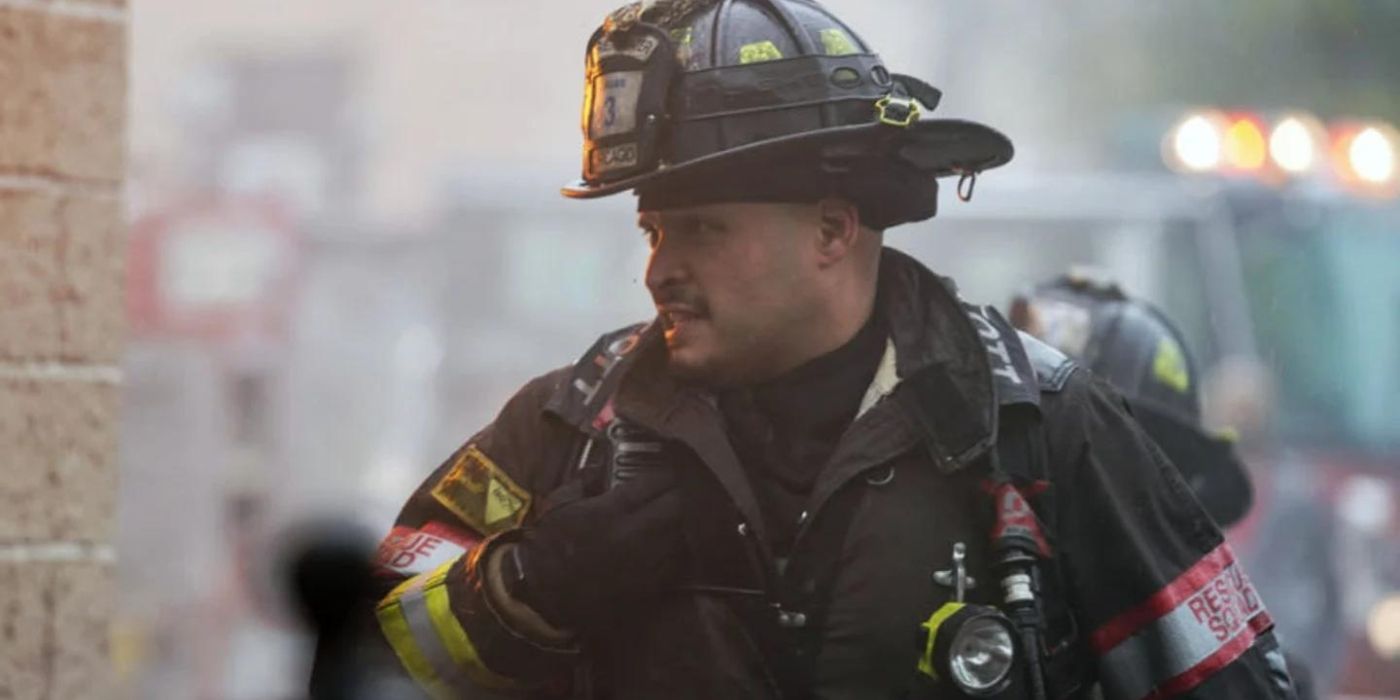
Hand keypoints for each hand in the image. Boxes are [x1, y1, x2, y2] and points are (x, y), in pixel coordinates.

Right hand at [510, 465, 684, 629]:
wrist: (544, 598)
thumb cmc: (548, 549)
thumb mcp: (557, 507)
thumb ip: (582, 482)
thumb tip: (601, 467)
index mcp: (608, 511)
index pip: (651, 484)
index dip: (663, 476)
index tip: (665, 475)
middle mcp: (631, 534)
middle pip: (674, 506)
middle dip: (677, 496)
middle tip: (674, 494)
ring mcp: (643, 562)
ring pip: (680, 534)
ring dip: (680, 523)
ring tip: (675, 519)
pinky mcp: (648, 586)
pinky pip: (676, 563)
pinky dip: (677, 551)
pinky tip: (670, 546)